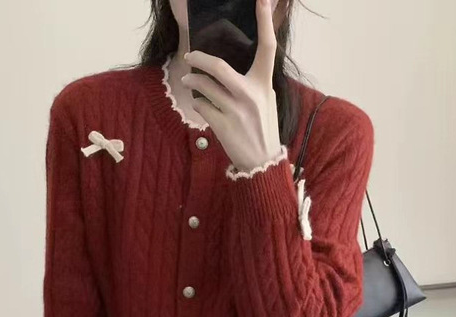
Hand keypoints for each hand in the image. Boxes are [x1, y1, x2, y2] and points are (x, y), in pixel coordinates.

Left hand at [181, 0, 282, 173]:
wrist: (261, 162)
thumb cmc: (263, 129)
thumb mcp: (267, 100)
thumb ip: (255, 81)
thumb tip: (237, 64)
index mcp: (265, 84)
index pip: (267, 47)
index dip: (265, 22)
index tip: (261, 1)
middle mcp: (251, 95)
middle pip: (218, 66)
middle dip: (198, 59)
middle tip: (189, 56)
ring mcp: (235, 111)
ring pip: (203, 86)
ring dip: (192, 81)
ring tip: (188, 80)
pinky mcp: (222, 125)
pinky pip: (201, 105)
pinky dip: (197, 102)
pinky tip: (199, 103)